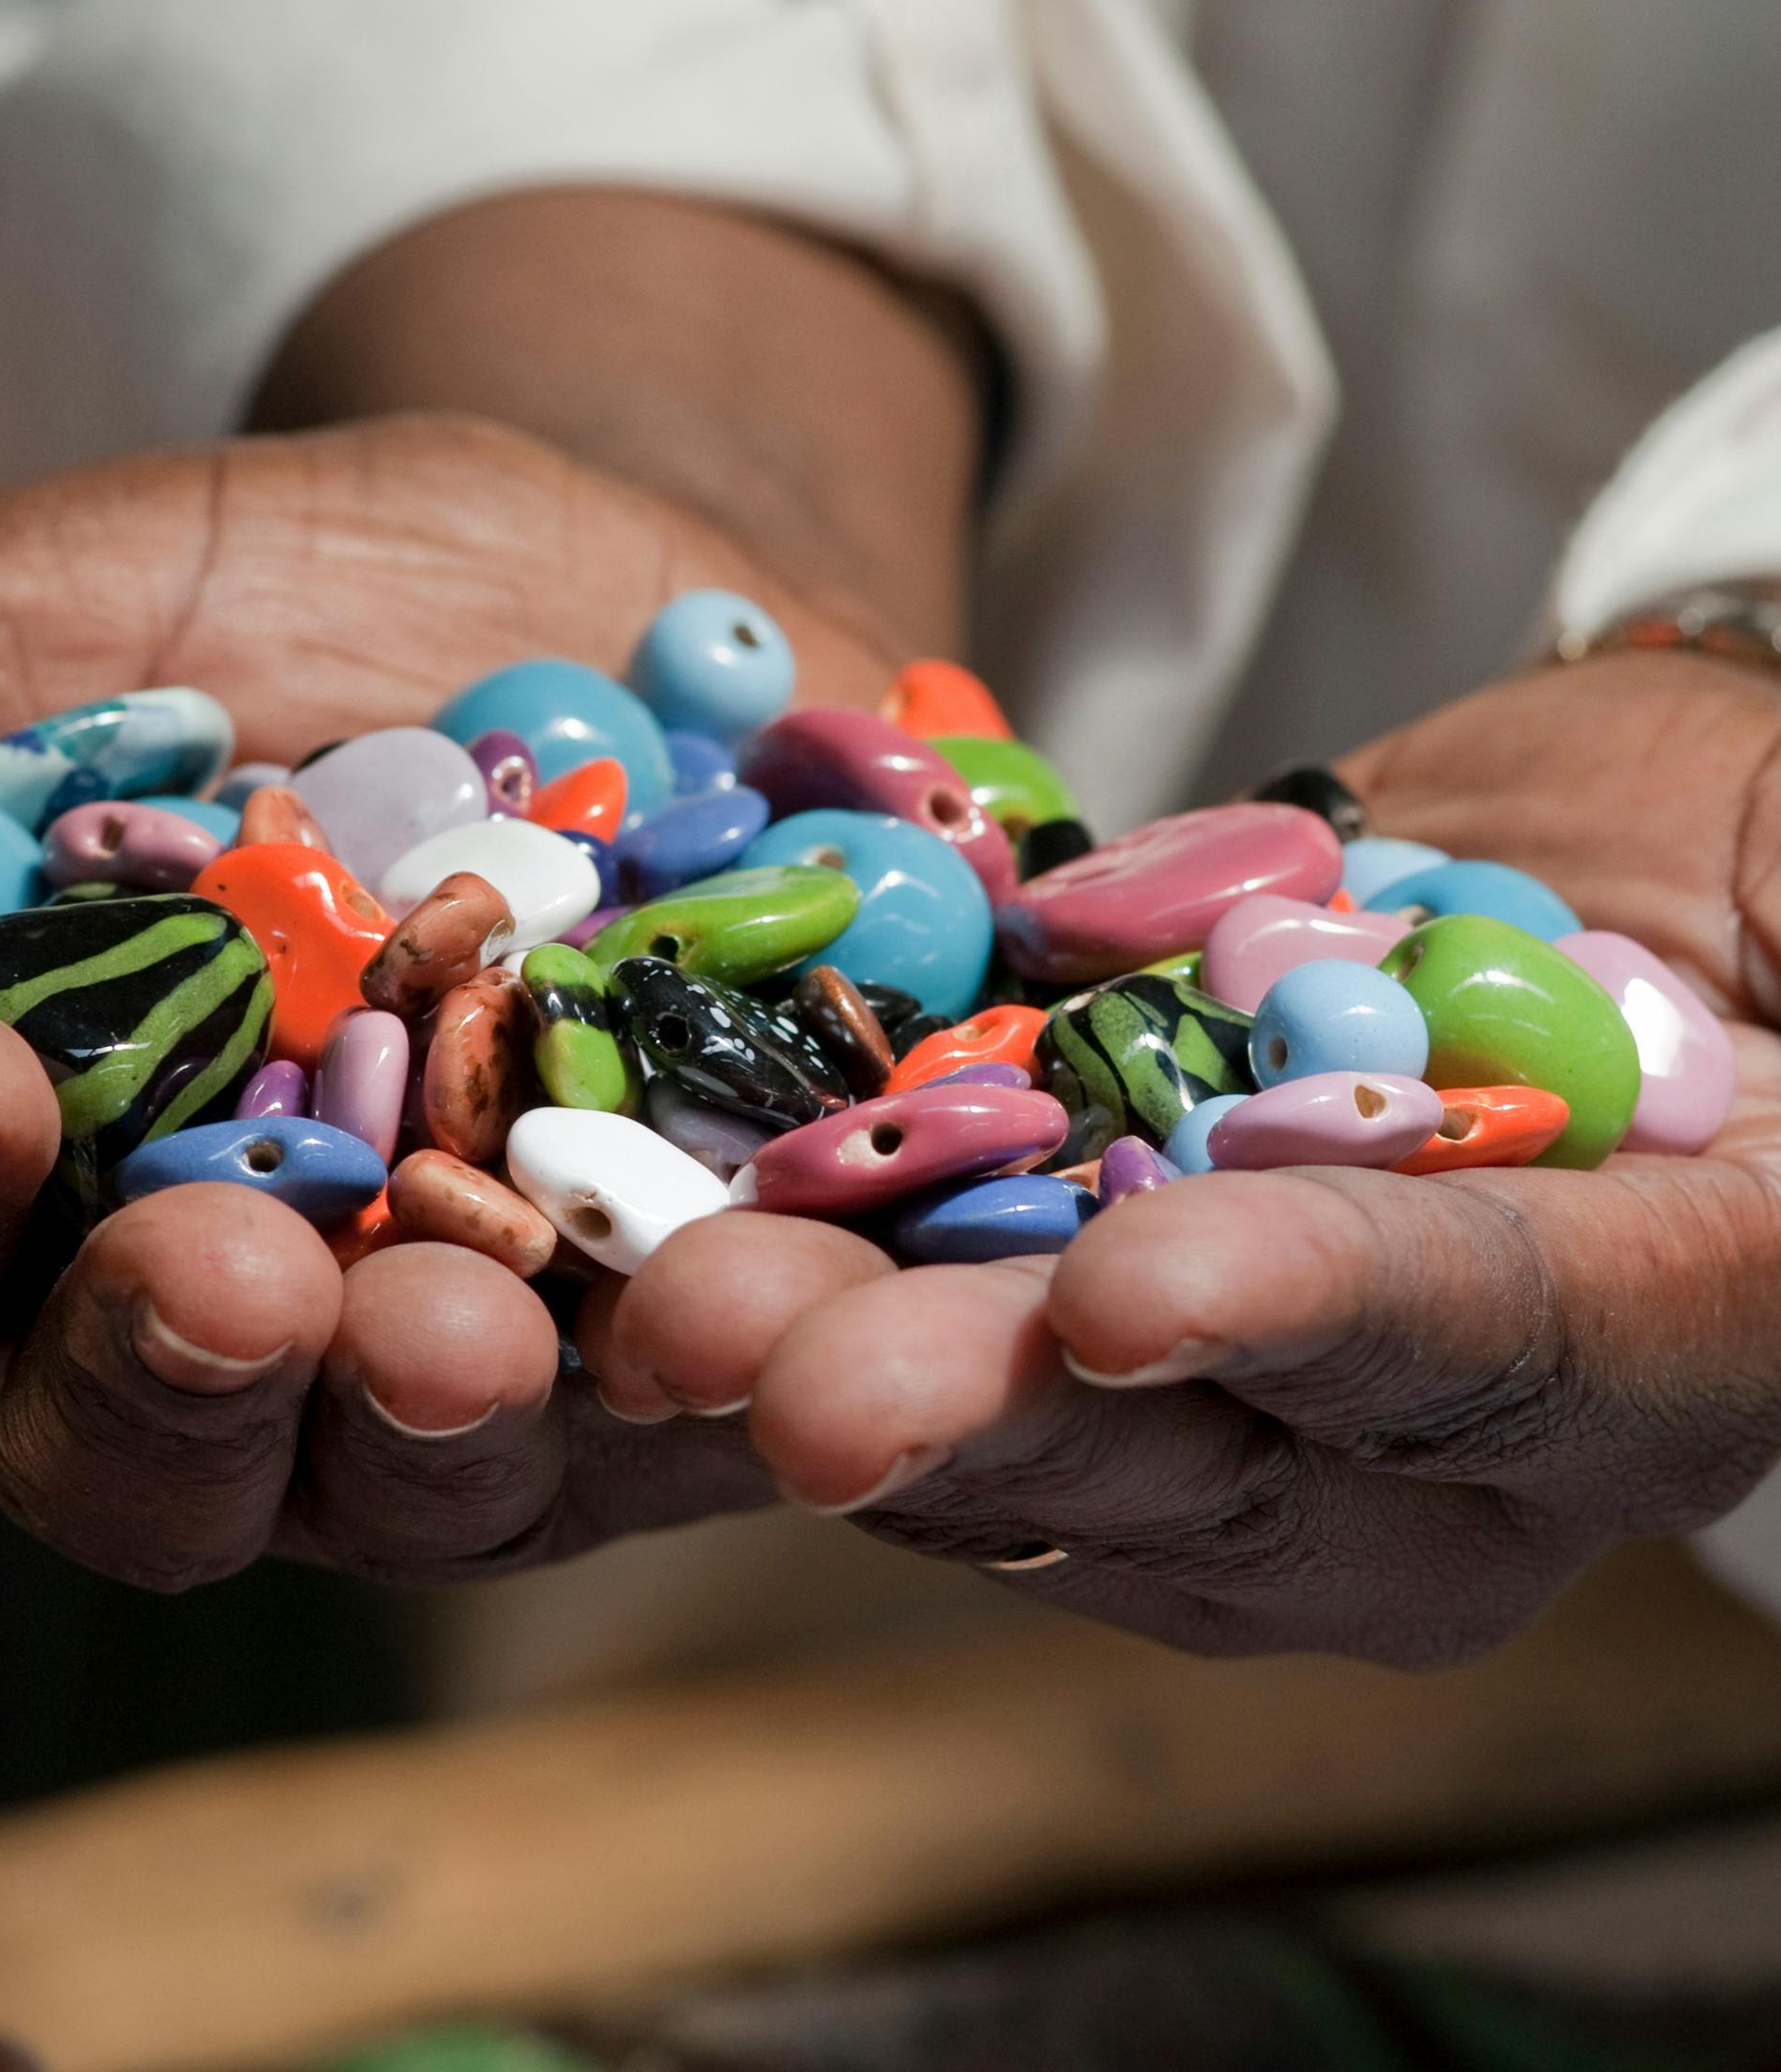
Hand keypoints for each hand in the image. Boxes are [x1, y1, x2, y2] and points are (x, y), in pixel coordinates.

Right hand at [0, 412, 918, 1586]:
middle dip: (165, 1377)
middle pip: (155, 1445)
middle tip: (214, 1274)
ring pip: (430, 1473)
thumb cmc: (272, 600)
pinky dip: (739, 1362)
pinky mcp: (708, 1305)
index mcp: (27, 1180)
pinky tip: (755, 1307)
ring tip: (461, 1327)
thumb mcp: (13, 610)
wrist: (605, 575)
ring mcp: (484, 1335)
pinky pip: (726, 1380)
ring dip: (432, 1425)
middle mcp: (242, 1308)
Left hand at [682, 649, 1780, 1662]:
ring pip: (1031, 1414)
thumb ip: (1760, 1002)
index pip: (1499, 1343)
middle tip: (789, 1381)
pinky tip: (644, 1211)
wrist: (1610, 871)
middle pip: (1213, 1451)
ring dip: (835, 1355)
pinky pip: (943, 1302)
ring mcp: (1250, 1402)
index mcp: (1668, 1343)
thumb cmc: (1764, 861)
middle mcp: (1444, 1443)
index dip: (1317, 1325)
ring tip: (662, 1302)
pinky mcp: (1091, 1308)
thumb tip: (1745, 1098)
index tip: (1128, 1301)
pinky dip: (799, 1257)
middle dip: (993, 1406)